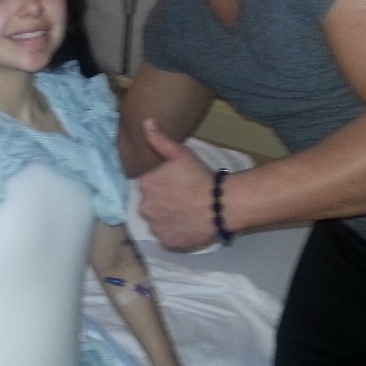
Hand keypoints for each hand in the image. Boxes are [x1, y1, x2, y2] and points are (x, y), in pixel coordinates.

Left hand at [136, 119, 218, 250]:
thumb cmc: (201, 176)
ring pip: (156, 222)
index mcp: (145, 184)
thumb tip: (145, 122)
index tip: (175, 186)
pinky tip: (187, 225)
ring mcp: (155, 227)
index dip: (161, 186)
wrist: (221, 204)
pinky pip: (166, 237)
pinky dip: (174, 233)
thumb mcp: (180, 154)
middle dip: (161, 203)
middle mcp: (144, 207)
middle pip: (149, 205)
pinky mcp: (167, 243)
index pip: (146, 186)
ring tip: (185, 213)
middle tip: (181, 200)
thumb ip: (159, 140)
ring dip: (166, 219)